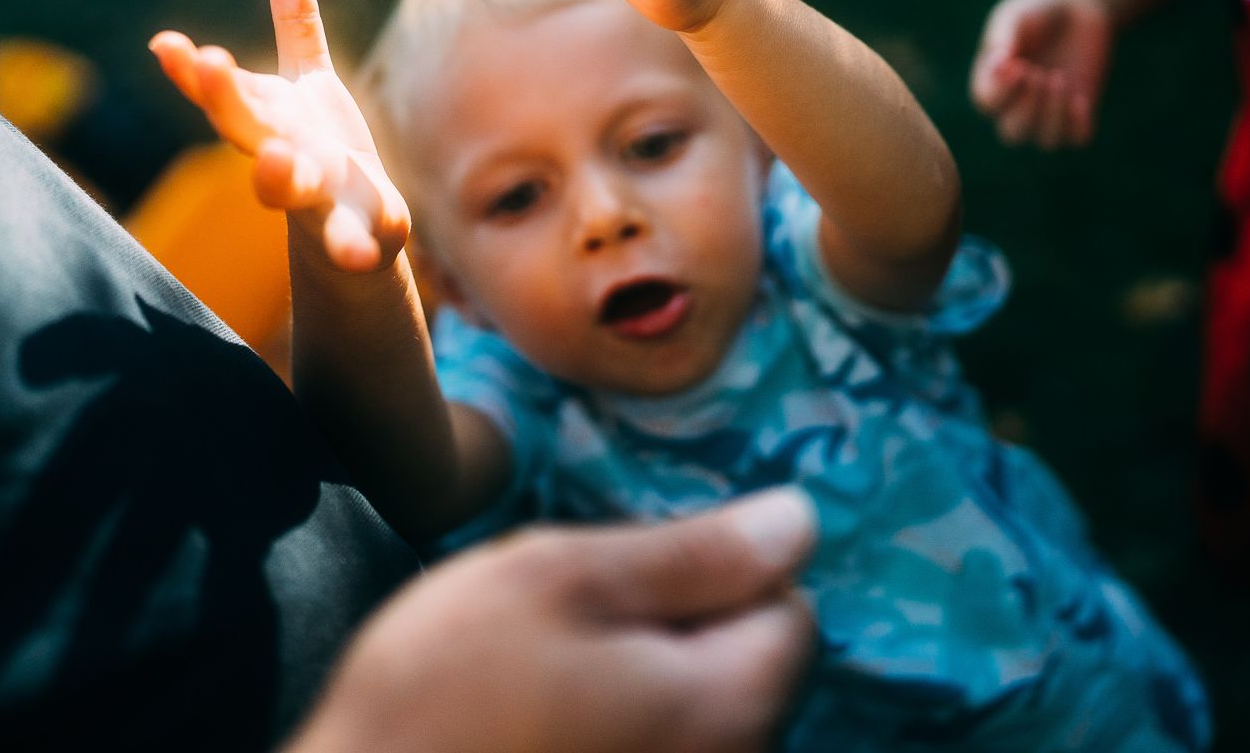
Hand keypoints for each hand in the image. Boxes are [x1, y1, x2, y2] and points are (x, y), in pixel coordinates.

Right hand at [147, 0, 409, 271]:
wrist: (354, 232)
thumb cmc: (321, 153)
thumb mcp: (311, 90)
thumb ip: (299, 34)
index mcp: (270, 122)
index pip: (226, 92)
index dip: (194, 70)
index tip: (166, 43)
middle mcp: (283, 159)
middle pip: (245, 130)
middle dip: (226, 99)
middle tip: (209, 63)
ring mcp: (317, 200)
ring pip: (289, 191)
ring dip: (276, 177)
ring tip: (276, 159)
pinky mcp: (357, 234)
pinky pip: (352, 243)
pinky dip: (353, 249)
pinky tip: (359, 254)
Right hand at [292, 489, 818, 752]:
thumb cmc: (449, 688)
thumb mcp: (562, 579)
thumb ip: (690, 553)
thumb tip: (801, 520)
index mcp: (727, 706)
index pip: (792, 610)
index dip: (721, 566)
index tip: (633, 563)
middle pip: (748, 667)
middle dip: (680, 621)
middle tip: (574, 610)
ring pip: (694, 709)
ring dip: (640, 672)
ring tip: (545, 666)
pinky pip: (650, 746)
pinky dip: (612, 721)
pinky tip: (539, 716)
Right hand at [970, 0, 1113, 148]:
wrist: (1076, 6)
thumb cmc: (1036, 11)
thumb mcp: (1016, 15)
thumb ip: (1005, 36)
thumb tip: (1000, 62)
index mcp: (992, 83)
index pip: (987, 103)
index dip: (1000, 90)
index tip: (1016, 64)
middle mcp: (1017, 105)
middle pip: (1013, 133)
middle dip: (1027, 108)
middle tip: (1039, 73)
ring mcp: (1049, 111)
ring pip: (1046, 141)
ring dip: (1052, 116)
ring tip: (1059, 78)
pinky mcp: (1079, 111)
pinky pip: (1077, 137)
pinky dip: (1077, 125)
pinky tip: (1080, 100)